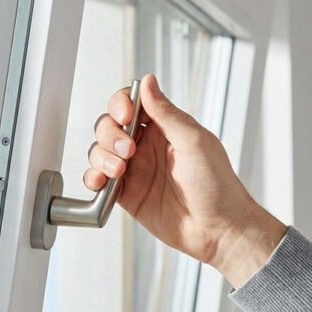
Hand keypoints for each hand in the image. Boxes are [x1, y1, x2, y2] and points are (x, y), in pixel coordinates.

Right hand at [84, 74, 286, 287]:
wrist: (219, 230)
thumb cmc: (217, 186)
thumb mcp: (194, 142)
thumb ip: (167, 113)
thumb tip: (148, 82)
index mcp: (165, 127)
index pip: (132, 103)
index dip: (121, 105)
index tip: (125, 116)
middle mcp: (146, 145)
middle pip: (110, 126)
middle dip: (110, 134)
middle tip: (128, 150)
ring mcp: (135, 169)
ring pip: (100, 151)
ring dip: (101, 156)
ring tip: (119, 170)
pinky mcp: (127, 194)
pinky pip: (99, 180)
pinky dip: (93, 177)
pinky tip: (101, 182)